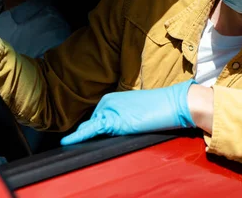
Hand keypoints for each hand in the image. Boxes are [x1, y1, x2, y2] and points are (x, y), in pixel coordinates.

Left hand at [61, 79, 196, 144]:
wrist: (174, 104)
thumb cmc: (161, 108)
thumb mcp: (138, 112)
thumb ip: (125, 118)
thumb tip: (119, 128)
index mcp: (114, 98)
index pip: (97, 117)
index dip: (90, 128)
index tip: (79, 137)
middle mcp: (109, 102)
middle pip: (92, 123)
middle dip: (86, 133)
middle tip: (79, 142)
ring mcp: (111, 110)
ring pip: (90, 127)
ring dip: (80, 136)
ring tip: (70, 143)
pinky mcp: (115, 121)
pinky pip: (92, 130)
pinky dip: (78, 136)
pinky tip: (67, 141)